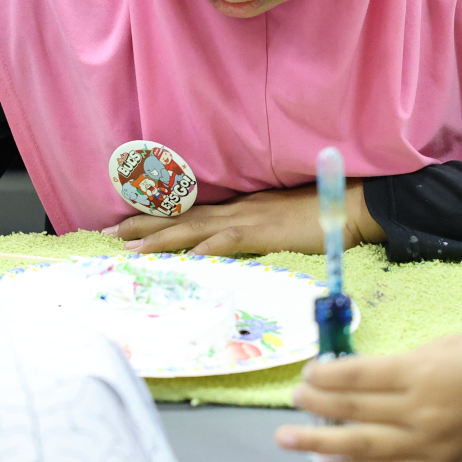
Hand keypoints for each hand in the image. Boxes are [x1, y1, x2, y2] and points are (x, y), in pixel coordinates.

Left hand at [109, 182, 384, 255]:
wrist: (352, 202)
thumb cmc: (322, 213)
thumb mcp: (278, 219)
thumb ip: (255, 228)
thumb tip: (230, 243)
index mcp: (240, 208)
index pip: (190, 213)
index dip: (158, 218)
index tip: (127, 224)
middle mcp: (237, 210)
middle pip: (182, 218)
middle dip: (145, 226)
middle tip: (110, 235)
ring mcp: (250, 219)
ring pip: (196, 228)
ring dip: (162, 238)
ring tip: (132, 248)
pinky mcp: (265, 232)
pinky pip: (231, 240)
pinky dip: (208, 249)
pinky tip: (188, 259)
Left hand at [274, 331, 461, 461]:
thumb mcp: (442, 346)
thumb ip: (401, 365)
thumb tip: (359, 378)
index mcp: (420, 373)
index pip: (358, 377)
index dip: (326, 376)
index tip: (307, 373)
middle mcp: (420, 412)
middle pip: (355, 410)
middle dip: (317, 406)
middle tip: (293, 401)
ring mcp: (429, 444)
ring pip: (364, 446)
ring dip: (322, 443)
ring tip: (290, 440)